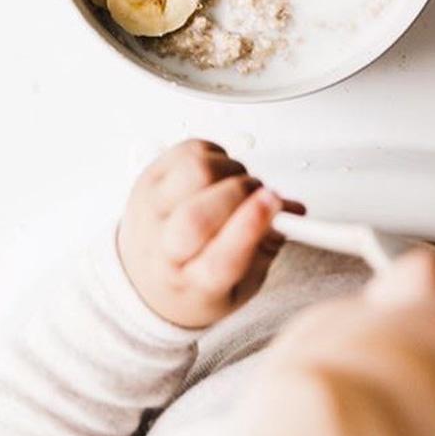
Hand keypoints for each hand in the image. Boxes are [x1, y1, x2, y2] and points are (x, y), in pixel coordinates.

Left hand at [117, 140, 302, 328]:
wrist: (144, 277)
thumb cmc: (194, 281)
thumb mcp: (241, 285)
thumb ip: (267, 247)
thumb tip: (290, 211)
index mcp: (191, 283)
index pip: (219, 260)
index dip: (251, 226)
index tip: (276, 204)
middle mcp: (163, 246)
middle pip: (197, 213)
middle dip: (242, 193)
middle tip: (262, 196)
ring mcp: (151, 208)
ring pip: (194, 171)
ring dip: (230, 171)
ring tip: (237, 187)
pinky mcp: (149, 177)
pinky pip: (189, 150)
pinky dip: (216, 156)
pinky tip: (218, 177)